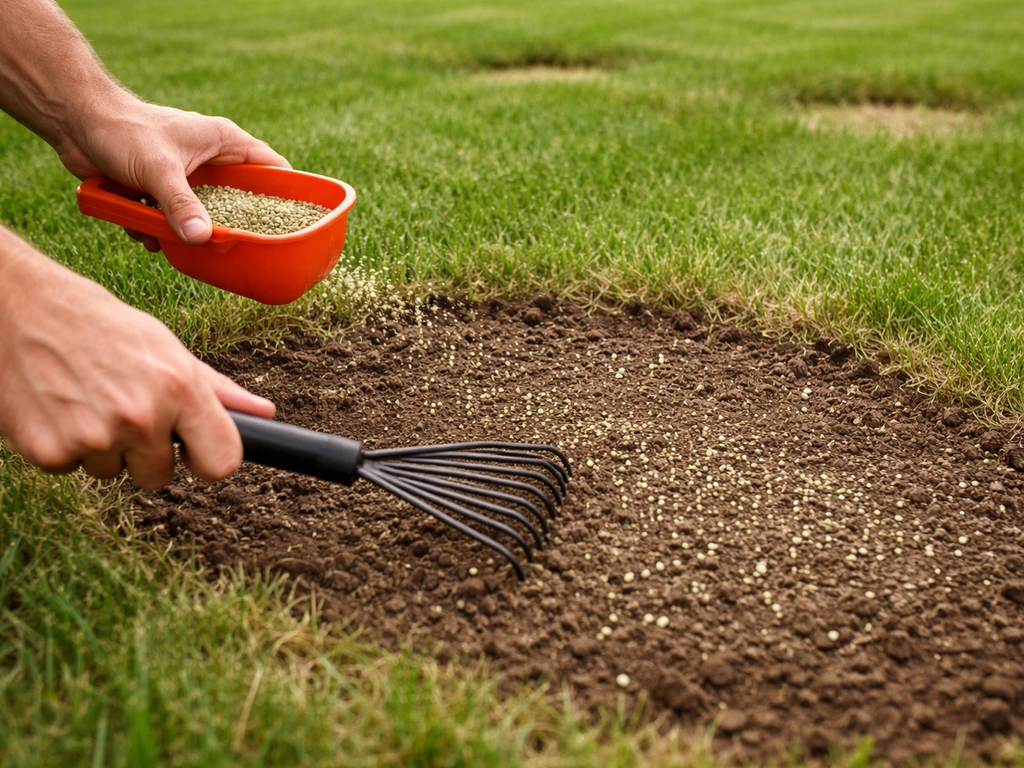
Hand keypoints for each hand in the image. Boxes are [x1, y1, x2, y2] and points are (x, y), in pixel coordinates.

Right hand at [0, 237, 275, 488]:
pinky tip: (58, 406)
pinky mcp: (48, 451)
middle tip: (122, 406)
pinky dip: (64, 446)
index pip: (222, 463)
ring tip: (87, 398)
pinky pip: (71, 470)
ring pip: (113, 473)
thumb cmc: (101, 326)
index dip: (208, 461)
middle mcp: (140, 416)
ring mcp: (93, 438)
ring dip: (103, 447)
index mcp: (180, 388)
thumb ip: (217, 389)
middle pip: (161, 477)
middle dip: (146, 451)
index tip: (194, 453)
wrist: (19, 307)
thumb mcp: (166, 347)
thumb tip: (265, 414)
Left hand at [59, 95, 290, 251]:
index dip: (288, 195)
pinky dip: (157, 230)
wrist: (74, 120)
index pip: (273, 169)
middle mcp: (211, 160)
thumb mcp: (158, 169)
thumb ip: (181, 206)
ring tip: (169, 240)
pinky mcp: (162, 191)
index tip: (293, 224)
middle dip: (230, 226)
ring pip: (203, 215)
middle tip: (232, 248)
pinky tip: (140, 230)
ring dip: (185, 232)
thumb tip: (204, 240)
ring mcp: (187, 177)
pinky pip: (172, 220)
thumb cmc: (123, 129)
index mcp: (225, 143)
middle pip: (240, 201)